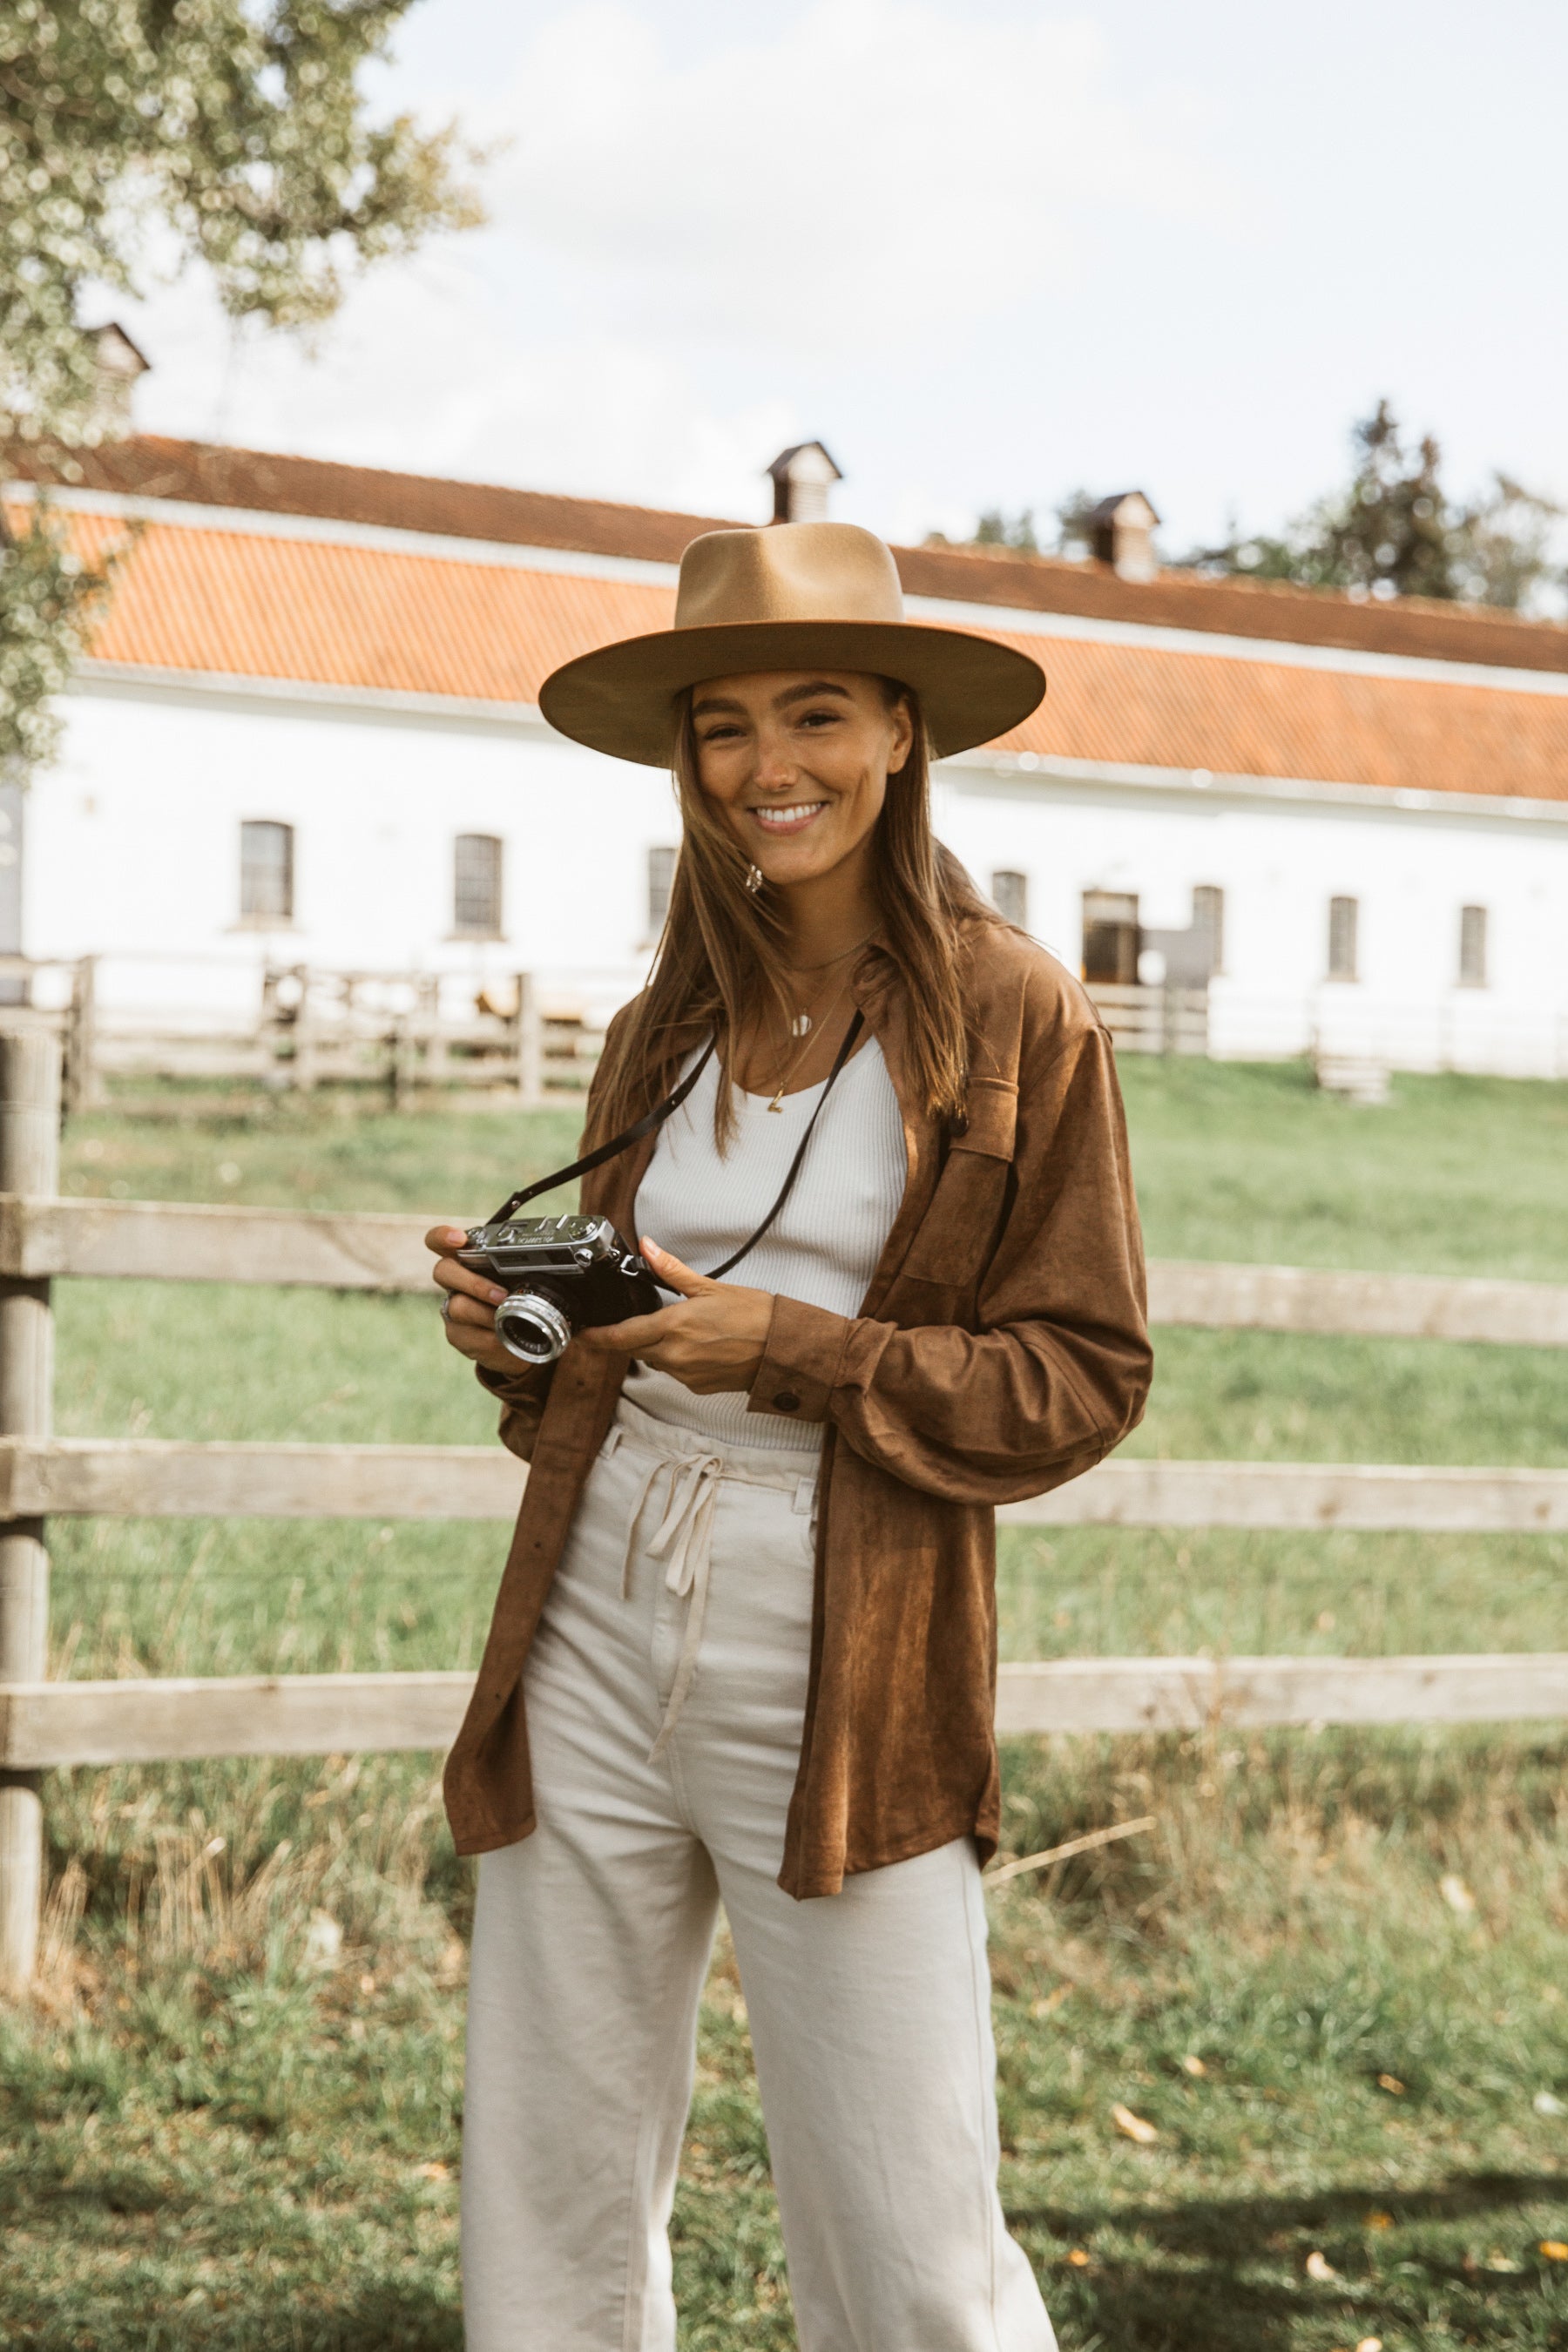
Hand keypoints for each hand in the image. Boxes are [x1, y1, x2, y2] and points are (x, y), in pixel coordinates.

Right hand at [425, 1223, 527, 1378]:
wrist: (518, 1341)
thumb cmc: (520, 1300)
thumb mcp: (531, 1279)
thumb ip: (541, 1265)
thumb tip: (583, 1259)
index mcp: (469, 1259)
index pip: (441, 1241)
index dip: (444, 1236)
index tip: (458, 1239)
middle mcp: (455, 1281)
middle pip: (443, 1271)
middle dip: (473, 1282)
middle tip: (501, 1295)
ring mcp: (453, 1308)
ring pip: (457, 1306)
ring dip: (486, 1314)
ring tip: (507, 1319)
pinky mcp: (457, 1334)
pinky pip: (468, 1335)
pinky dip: (490, 1338)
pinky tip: (503, 1338)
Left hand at [578, 1239, 773, 1394]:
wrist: (782, 1349)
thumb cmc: (754, 1316)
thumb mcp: (709, 1287)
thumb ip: (671, 1271)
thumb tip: (649, 1249)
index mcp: (674, 1327)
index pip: (621, 1336)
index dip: (597, 1338)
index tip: (583, 1335)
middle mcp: (674, 1355)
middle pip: (634, 1349)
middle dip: (628, 1338)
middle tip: (635, 1322)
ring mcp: (685, 1374)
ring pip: (655, 1360)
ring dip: (658, 1346)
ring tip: (683, 1329)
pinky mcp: (697, 1387)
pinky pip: (676, 1372)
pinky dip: (678, 1358)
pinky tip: (699, 1346)